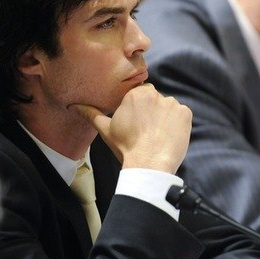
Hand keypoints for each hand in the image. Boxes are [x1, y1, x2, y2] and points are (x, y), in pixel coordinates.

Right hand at [70, 83, 191, 173]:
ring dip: (166, 118)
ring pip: (169, 108)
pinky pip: (182, 115)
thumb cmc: (126, 147)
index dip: (139, 111)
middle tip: (147, 132)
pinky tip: (169, 136)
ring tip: (158, 136)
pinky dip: (178, 124)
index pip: (140, 95)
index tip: (137, 124)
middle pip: (155, 100)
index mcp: (136, 94)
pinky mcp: (186, 113)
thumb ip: (91, 114)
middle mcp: (155, 94)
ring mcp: (172, 103)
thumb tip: (73, 106)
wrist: (149, 164)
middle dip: (152, 112)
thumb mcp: (106, 130)